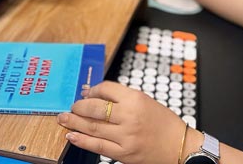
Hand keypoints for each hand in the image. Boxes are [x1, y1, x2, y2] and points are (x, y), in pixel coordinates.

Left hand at [58, 81, 190, 163]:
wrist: (180, 146)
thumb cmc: (163, 122)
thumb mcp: (145, 101)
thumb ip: (121, 97)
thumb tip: (94, 94)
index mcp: (135, 99)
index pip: (105, 89)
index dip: (91, 90)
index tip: (86, 92)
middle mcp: (129, 116)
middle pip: (95, 108)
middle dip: (78, 106)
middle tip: (70, 106)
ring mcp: (125, 136)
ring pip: (93, 127)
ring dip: (74, 122)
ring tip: (63, 119)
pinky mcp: (124, 153)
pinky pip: (97, 146)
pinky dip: (82, 140)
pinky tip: (72, 135)